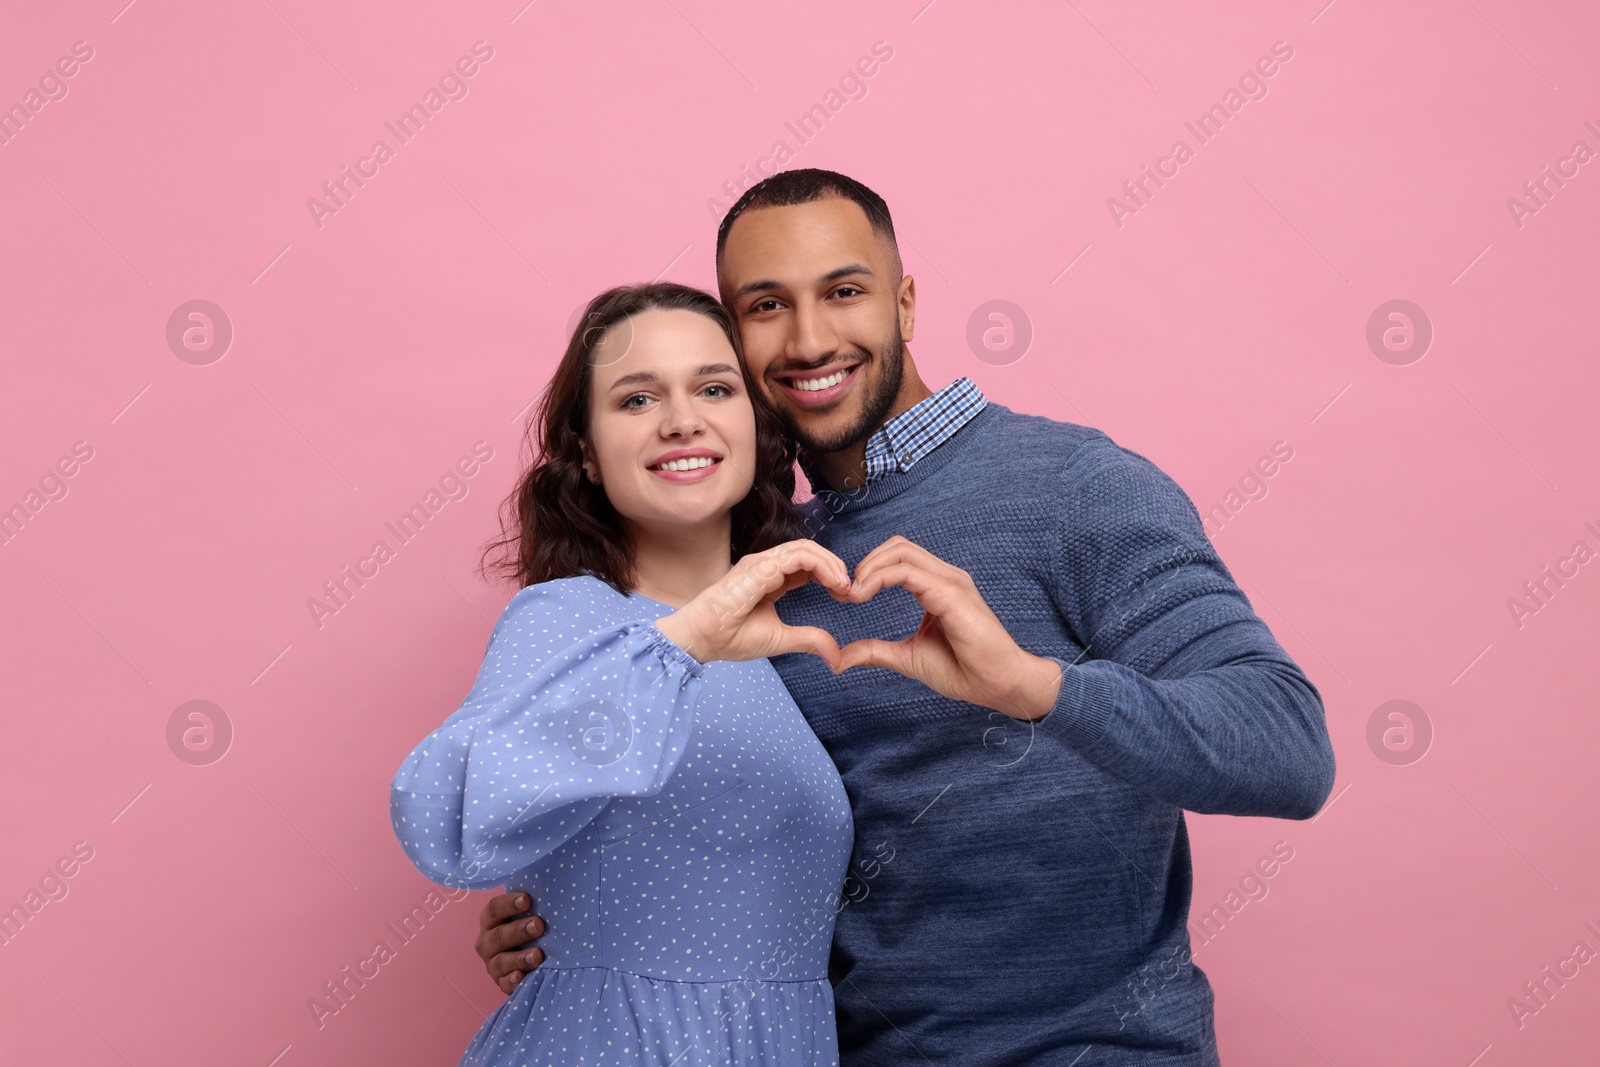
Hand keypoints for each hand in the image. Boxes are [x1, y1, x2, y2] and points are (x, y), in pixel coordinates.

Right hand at [475, 891, 545, 994]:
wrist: (534, 955)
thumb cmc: (533, 926)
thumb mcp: (531, 912)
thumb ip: (537, 901)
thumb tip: (559, 881)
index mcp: (491, 920)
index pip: (494, 909)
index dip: (509, 904)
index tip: (527, 899)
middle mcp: (487, 942)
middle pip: (498, 936)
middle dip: (518, 930)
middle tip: (539, 925)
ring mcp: (492, 964)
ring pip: (501, 962)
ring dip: (519, 958)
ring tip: (539, 955)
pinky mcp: (501, 982)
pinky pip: (504, 984)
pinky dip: (512, 981)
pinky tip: (522, 977)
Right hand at [655, 539, 851, 667]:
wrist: (702, 640)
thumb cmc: (731, 638)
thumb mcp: (781, 639)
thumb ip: (809, 640)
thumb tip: (836, 656)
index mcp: (769, 578)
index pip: (806, 564)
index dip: (829, 575)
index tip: (844, 595)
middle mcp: (766, 565)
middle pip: (810, 552)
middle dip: (835, 567)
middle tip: (850, 589)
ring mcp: (762, 563)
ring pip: (807, 548)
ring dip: (832, 564)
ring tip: (844, 585)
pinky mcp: (760, 566)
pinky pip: (799, 555)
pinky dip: (821, 565)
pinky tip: (833, 583)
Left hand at [837, 536, 1063, 719]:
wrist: (999, 685)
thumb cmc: (964, 670)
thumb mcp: (908, 658)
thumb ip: (875, 651)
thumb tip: (839, 657)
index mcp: (937, 586)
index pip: (897, 558)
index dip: (867, 570)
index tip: (845, 597)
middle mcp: (945, 577)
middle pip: (897, 546)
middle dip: (865, 563)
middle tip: (846, 593)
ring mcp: (950, 581)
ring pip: (900, 551)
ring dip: (869, 568)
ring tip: (853, 594)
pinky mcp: (951, 594)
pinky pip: (907, 572)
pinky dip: (879, 578)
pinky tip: (864, 596)